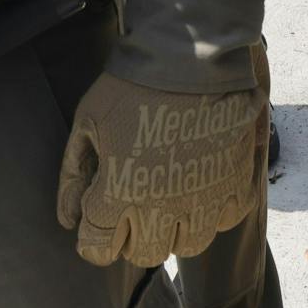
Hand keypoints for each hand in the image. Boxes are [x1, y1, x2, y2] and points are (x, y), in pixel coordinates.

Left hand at [55, 68, 265, 267]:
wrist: (190, 53)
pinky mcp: (238, 182)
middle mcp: (163, 206)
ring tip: (171, 197)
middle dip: (132, 237)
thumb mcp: (87, 121)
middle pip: (144, 254)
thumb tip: (69, 220)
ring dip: (175, 228)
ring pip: (188, 245)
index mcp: (120, 192)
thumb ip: (74, 174)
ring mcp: (205, 197)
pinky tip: (203, 183)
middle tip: (134, 204)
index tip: (98, 220)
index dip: (93, 240)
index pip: (98, 250)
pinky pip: (226, 218)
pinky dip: (214, 209)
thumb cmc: (132, 85)